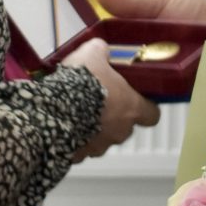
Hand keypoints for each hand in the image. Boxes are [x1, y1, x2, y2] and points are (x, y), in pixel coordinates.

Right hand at [66, 37, 160, 160]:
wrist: (52, 111)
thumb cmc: (82, 82)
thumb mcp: (91, 54)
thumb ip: (101, 51)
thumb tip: (102, 49)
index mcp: (132, 108)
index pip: (152, 115)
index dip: (145, 107)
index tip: (136, 99)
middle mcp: (121, 131)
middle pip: (125, 126)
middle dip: (114, 116)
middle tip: (98, 101)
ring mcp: (100, 146)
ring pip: (103, 138)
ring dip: (94, 128)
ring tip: (76, 113)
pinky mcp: (80, 156)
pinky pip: (81, 148)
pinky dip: (75, 139)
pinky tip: (62, 125)